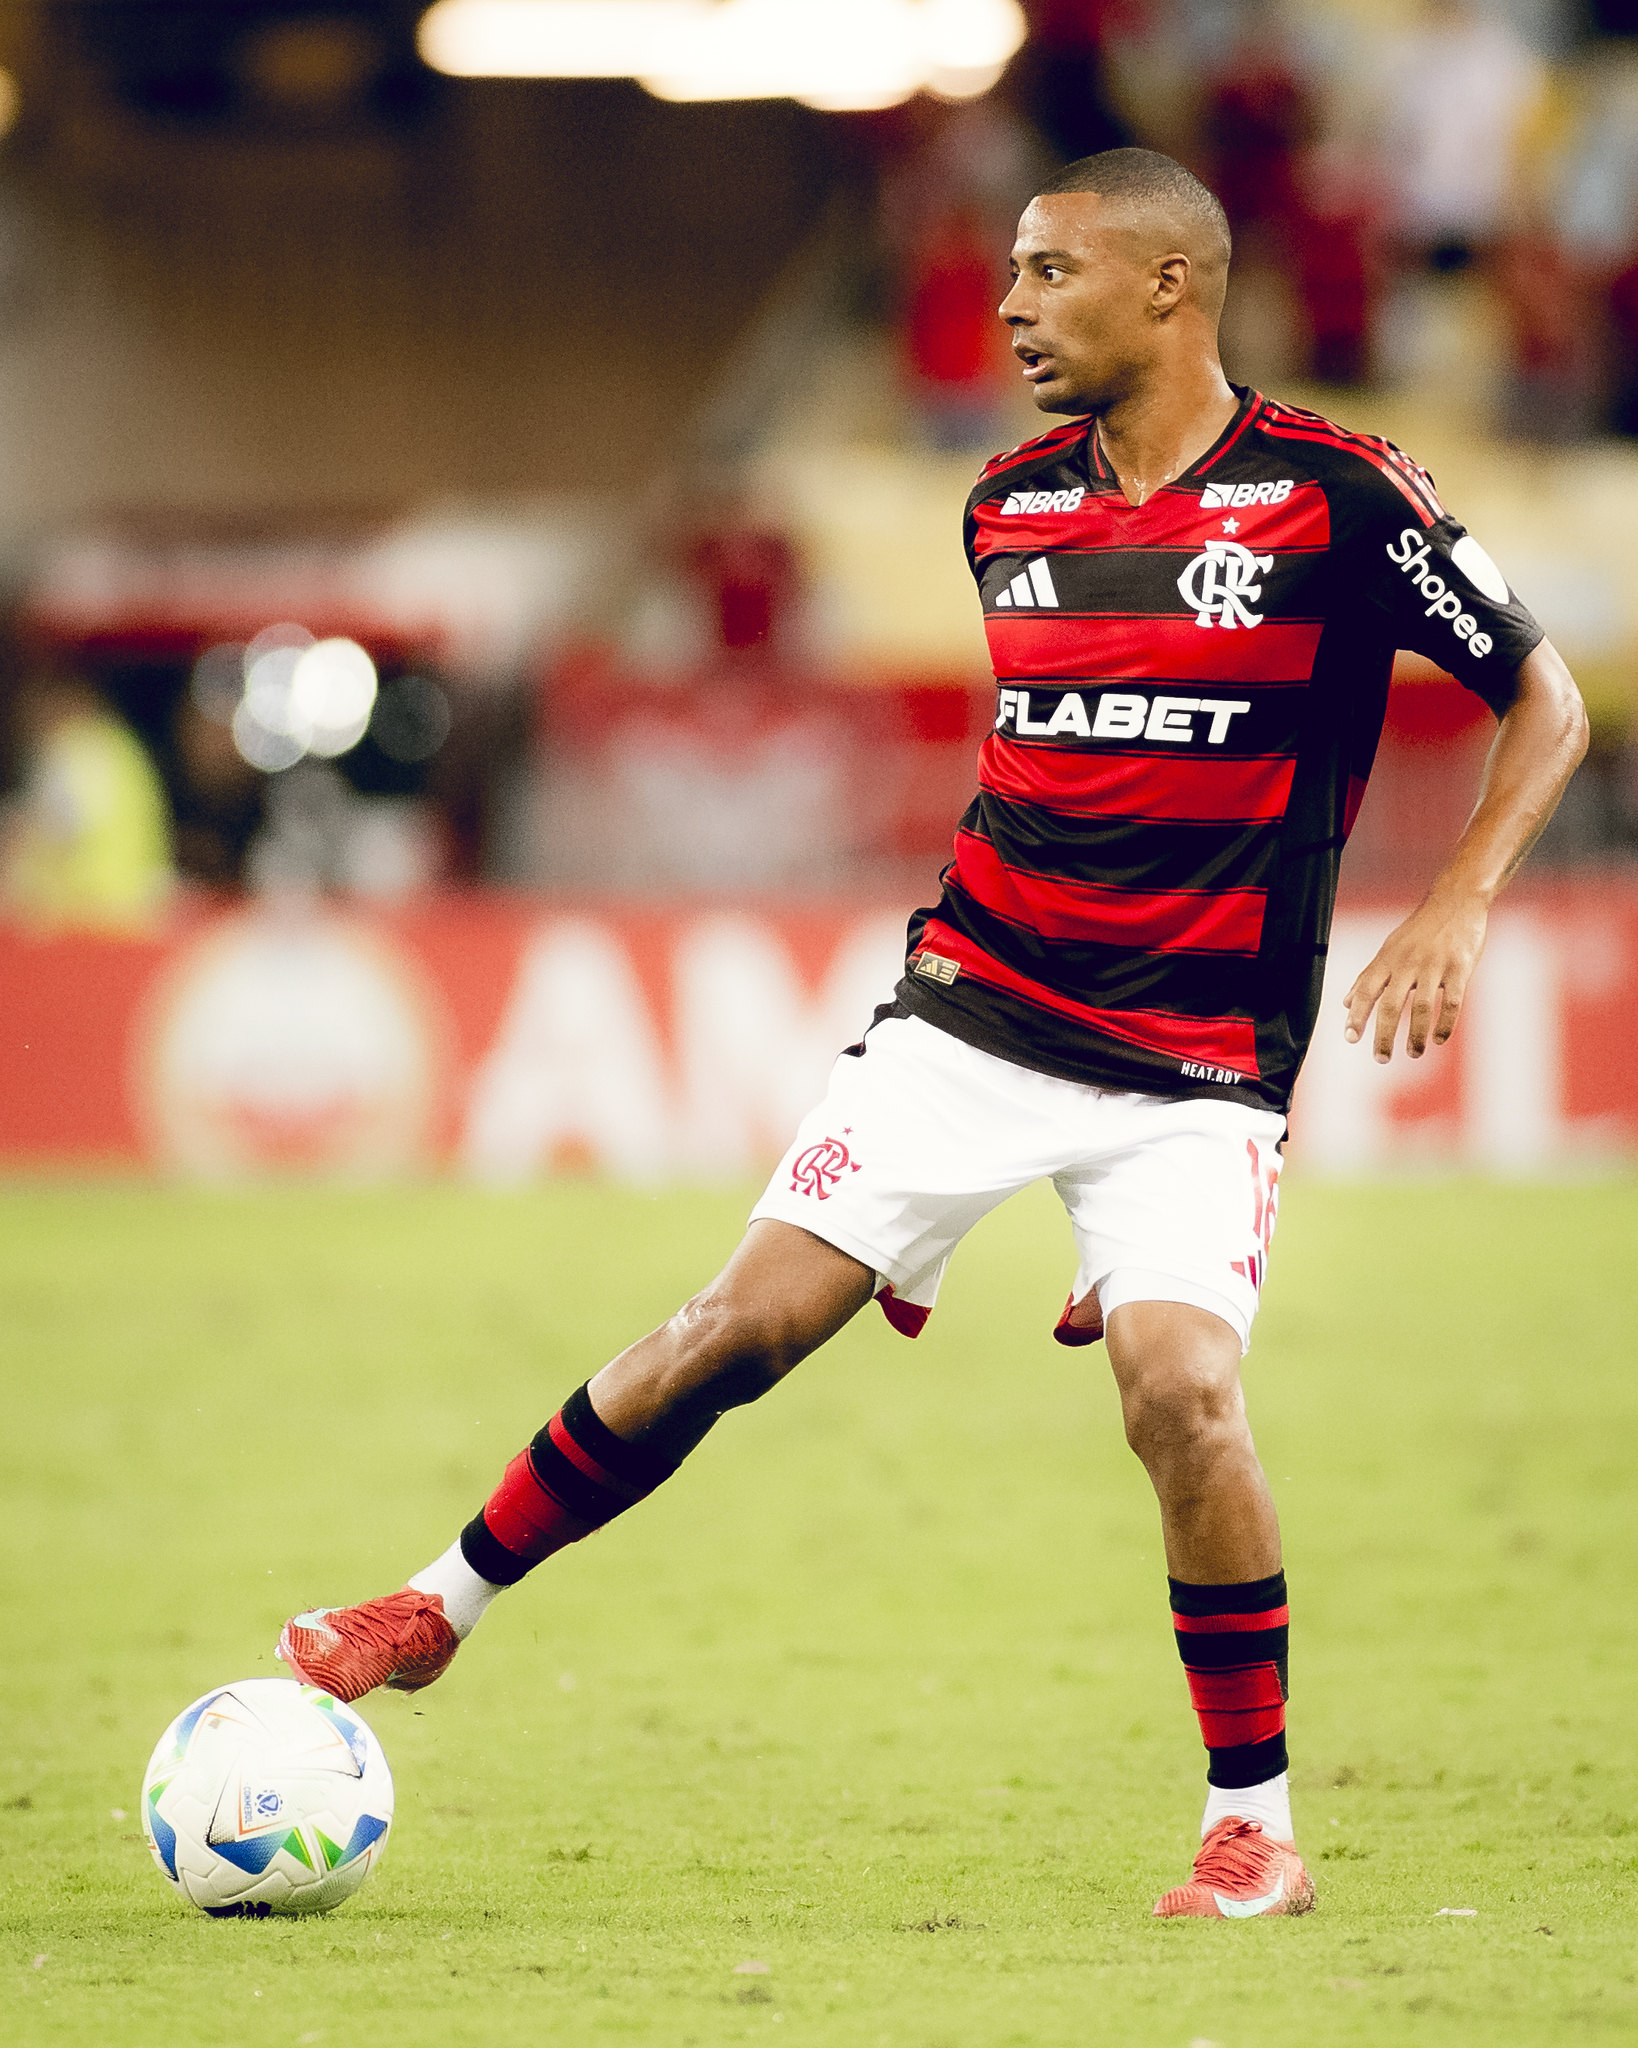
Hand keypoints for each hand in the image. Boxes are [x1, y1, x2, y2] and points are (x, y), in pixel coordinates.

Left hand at [1343, 889, 1488, 1061]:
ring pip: (1421, 1007)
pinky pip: (1451, 1001)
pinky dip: (1444, 1023)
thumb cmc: (1420, 929)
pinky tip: (1439, 1039)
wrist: (1456, 900)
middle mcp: (1408, 963)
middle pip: (1391, 1005)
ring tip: (1413, 1053)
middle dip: (1384, 1035)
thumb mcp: (1389, 949)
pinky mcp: (1460, 967)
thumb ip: (1369, 977)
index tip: (1351, 1039)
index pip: (1366, 990)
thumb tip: (1346, 1004)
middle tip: (1381, 1058)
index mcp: (1388, 959)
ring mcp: (1434, 965)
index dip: (1357, 1015)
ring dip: (1416, 1035)